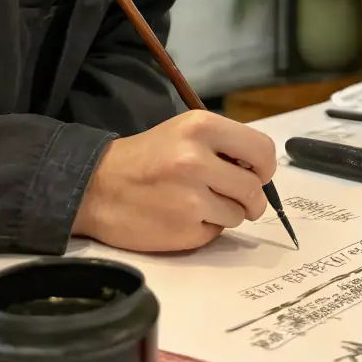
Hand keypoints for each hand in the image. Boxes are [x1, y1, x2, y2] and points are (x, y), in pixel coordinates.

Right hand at [72, 111, 276, 251]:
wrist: (97, 187)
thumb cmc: (147, 157)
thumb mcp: (185, 133)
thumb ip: (224, 145)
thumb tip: (262, 170)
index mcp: (201, 127)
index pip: (263, 150)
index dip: (264, 167)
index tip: (254, 173)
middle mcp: (197, 159)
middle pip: (255, 188)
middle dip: (250, 198)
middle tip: (232, 195)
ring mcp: (191, 198)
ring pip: (239, 214)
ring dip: (225, 213)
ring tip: (197, 203)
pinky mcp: (183, 230)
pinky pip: (216, 233)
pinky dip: (205, 229)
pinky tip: (182, 217)